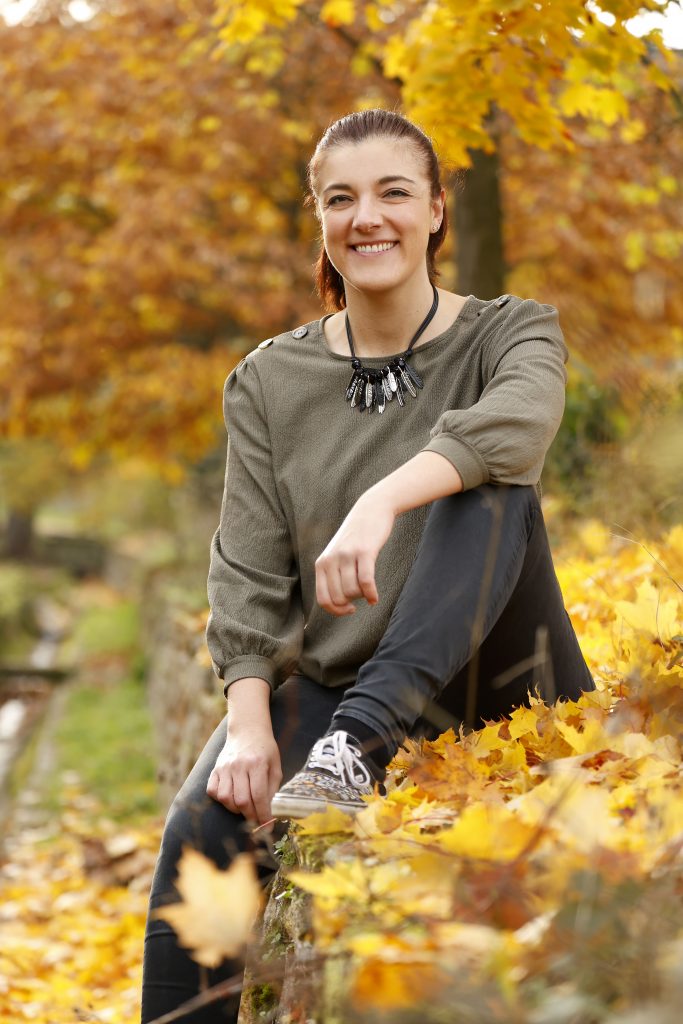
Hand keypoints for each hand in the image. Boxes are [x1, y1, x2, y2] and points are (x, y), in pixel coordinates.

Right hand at [206, 723, 281, 830]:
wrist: (247, 730)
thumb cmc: (265, 749)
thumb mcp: (275, 765)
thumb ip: (272, 788)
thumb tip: (269, 812)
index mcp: (256, 763)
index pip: (259, 796)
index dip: (264, 815)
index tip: (268, 828)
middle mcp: (238, 765)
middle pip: (241, 800)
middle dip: (251, 816)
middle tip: (257, 821)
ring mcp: (224, 767)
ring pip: (225, 798)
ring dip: (236, 810)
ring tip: (245, 808)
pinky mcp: (215, 769)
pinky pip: (213, 791)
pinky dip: (221, 800)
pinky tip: (231, 798)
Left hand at [315, 491, 395, 615]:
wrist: (371, 509)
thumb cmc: (356, 537)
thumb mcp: (338, 555)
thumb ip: (333, 575)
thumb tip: (338, 605)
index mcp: (322, 563)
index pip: (323, 599)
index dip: (336, 611)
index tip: (349, 609)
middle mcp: (331, 560)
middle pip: (339, 598)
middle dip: (351, 603)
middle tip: (361, 598)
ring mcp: (347, 555)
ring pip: (352, 591)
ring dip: (363, 596)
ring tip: (368, 590)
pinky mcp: (364, 552)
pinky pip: (366, 582)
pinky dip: (372, 594)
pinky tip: (375, 598)